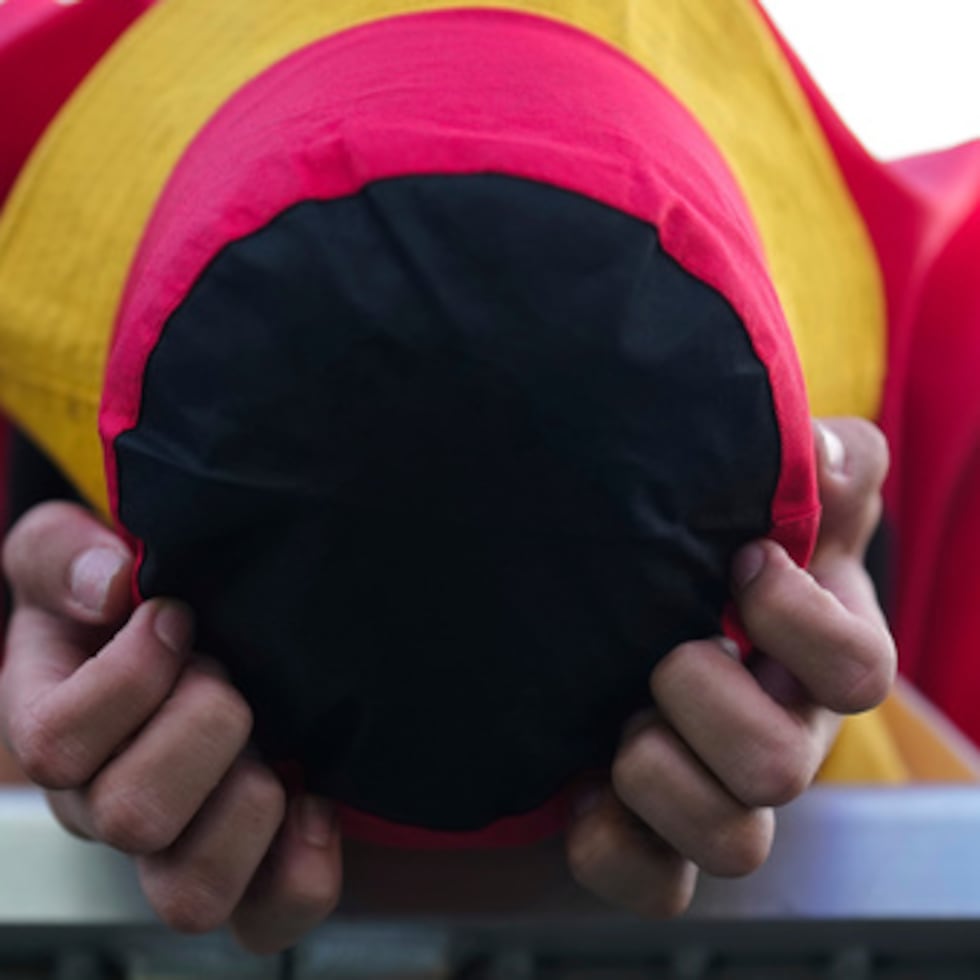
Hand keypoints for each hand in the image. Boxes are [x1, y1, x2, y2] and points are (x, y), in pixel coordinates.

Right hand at [0, 502, 340, 953]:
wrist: (202, 644)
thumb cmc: (131, 608)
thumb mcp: (77, 555)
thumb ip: (66, 554)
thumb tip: (108, 584)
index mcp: (58, 731)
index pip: (58, 744)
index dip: (130, 678)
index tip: (176, 618)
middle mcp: (108, 806)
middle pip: (132, 817)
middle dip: (205, 724)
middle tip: (227, 674)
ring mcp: (177, 848)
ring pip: (193, 893)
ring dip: (249, 803)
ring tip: (271, 743)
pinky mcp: (249, 873)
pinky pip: (270, 918)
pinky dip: (303, 868)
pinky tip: (316, 801)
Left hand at [566, 417, 896, 915]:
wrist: (614, 613)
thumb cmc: (707, 553)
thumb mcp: (767, 499)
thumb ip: (819, 466)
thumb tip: (829, 459)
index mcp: (817, 660)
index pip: (858, 670)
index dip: (794, 619)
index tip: (735, 562)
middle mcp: (782, 739)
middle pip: (781, 768)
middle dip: (701, 697)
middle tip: (660, 649)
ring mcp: (722, 799)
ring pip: (734, 843)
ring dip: (657, 772)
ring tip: (617, 718)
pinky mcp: (658, 842)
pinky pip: (654, 885)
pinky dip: (612, 843)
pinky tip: (580, 786)